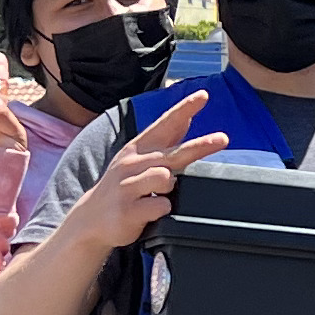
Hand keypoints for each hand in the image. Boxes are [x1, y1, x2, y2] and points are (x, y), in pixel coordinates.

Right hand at [71, 90, 231, 249]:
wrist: (91, 218)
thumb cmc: (123, 187)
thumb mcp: (140, 158)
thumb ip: (165, 141)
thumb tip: (188, 119)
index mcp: (139, 148)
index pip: (165, 124)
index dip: (184, 109)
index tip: (203, 96)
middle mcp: (133, 163)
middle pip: (174, 152)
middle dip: (200, 145)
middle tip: (223, 139)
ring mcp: (128, 186)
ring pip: (165, 178)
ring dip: (169, 189)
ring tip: (155, 195)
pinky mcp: (127, 210)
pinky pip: (160, 206)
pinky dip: (161, 210)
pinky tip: (149, 211)